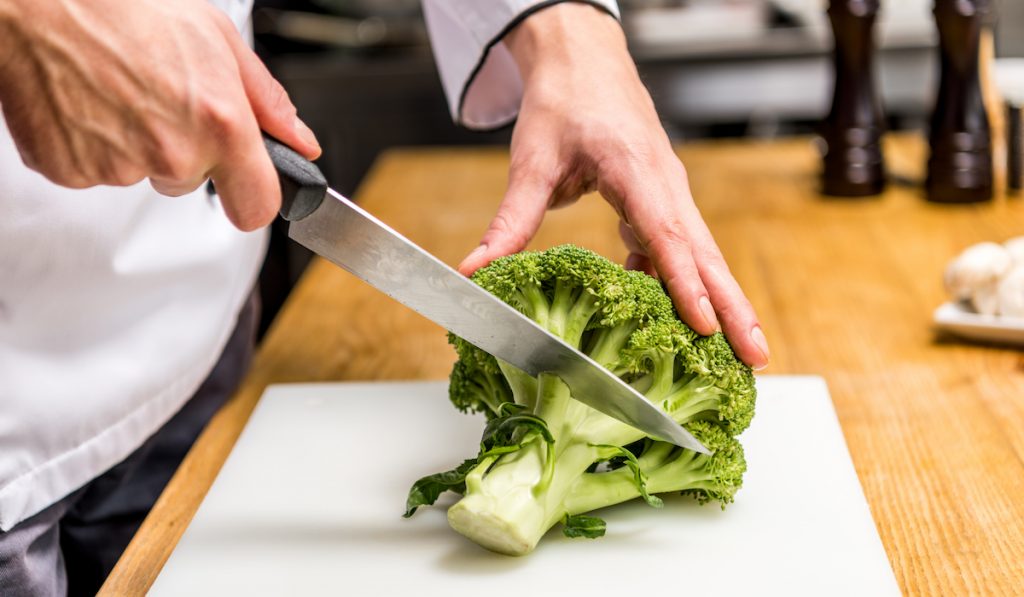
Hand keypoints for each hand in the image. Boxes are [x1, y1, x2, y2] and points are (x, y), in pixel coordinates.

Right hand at [0, 0, 319, 230]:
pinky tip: (87, 103)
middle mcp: (173, 152)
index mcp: (220, 123)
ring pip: (141, 174)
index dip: (252, 196)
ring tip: (117, 91)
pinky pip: (94, 172)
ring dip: (134, 144)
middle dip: (182, 151)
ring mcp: (120, 167)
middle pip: (190, 183)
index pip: (257, 207)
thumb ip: (267, 102)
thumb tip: (301, 142)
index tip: (245, 186)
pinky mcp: (71, 171)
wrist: (38, 0)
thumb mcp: (218, 39)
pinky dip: (90, 145)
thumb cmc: (124, 6)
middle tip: (157, 98)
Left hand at [457, 3, 768, 368]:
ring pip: (702, 252)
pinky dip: (679, 278)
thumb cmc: (562, 102)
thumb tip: (476, 270)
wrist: (583, 58)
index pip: (667, 233)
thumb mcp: (531, 162)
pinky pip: (679, 243)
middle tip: (756, 358)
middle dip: (733, 307)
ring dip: (721, 299)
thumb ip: (510, 220)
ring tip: (738, 352)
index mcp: (635, 168)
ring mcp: (670, 189)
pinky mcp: (662, 196)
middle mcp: (665, 182)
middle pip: (705, 252)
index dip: (684, 282)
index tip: (704, 325)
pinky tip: (664, 308)